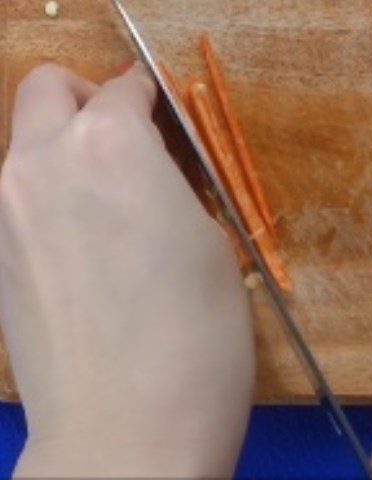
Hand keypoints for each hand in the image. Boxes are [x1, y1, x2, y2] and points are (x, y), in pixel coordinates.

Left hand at [0, 64, 253, 477]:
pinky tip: (84, 246)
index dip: (150, 94)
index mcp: (109, 144)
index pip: (124, 87)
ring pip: (24, 142)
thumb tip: (150, 158)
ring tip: (107, 199)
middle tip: (127, 137)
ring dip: (62, 146)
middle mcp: (42, 162)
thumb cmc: (195, 328)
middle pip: (47, 87)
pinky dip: (47, 194)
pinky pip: (16, 196)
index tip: (165, 112)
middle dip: (87, 94)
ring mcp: (5, 211)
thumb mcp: (206, 235)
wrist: (126, 430)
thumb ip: (166, 179)